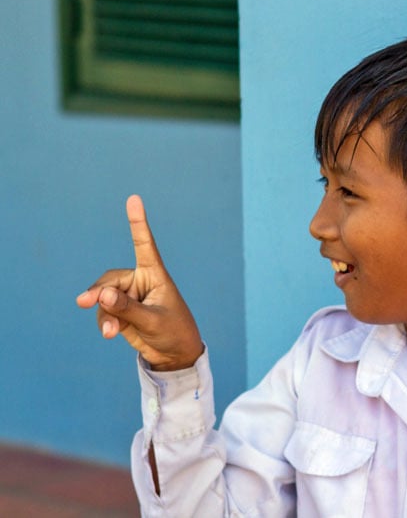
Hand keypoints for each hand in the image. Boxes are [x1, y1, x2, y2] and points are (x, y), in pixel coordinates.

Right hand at [76, 195, 203, 370]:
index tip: (134, 199)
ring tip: (110, 332)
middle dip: (99, 292)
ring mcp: (129, 296)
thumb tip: (103, 295)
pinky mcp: (121, 311)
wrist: (173, 355)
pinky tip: (110, 333)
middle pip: (110, 279)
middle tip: (85, 302)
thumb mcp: (153, 320)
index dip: (138, 223)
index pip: (145, 245)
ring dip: (103, 312)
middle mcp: (140, 281)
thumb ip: (128, 308)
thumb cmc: (173, 332)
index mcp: (155, 275)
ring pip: (103, 297)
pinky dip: (104, 321)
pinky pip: (103, 311)